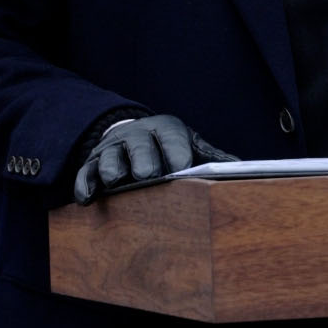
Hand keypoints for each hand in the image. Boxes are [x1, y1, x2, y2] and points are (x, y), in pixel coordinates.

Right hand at [71, 115, 237, 203]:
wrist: (133, 137)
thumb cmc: (170, 149)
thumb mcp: (192, 146)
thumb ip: (212, 158)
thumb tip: (242, 169)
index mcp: (165, 128)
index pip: (171, 136)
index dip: (177, 151)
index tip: (182, 168)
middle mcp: (137, 135)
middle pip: (139, 145)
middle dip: (144, 160)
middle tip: (149, 175)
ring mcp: (113, 149)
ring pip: (111, 157)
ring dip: (114, 169)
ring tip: (118, 181)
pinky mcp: (93, 164)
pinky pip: (86, 173)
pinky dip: (86, 185)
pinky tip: (88, 198)